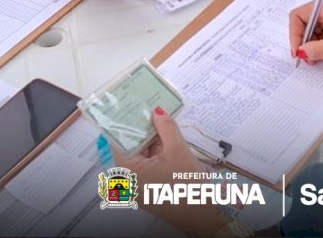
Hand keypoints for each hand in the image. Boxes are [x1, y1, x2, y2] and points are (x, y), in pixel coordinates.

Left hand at [116, 108, 226, 235]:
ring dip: (152, 138)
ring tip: (160, 116)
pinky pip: (150, 163)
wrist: (203, 217)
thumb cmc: (185, 186)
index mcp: (128, 171)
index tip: (130, 104)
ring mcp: (141, 185)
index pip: (119, 140)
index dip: (125, 121)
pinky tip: (168, 135)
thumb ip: (166, 127)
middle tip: (148, 105)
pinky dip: (158, 150)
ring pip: (142, 154)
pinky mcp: (152, 187)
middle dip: (142, 127)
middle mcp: (130, 179)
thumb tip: (157, 111)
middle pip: (131, 146)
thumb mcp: (177, 150)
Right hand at [289, 0, 322, 62]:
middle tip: (308, 59)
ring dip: (315, 45)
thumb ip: (318, 50)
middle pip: (306, 23)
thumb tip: (301, 52)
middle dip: (305, 42)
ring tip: (322, 58)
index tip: (297, 51)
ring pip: (316, 29)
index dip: (294, 35)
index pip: (298, 16)